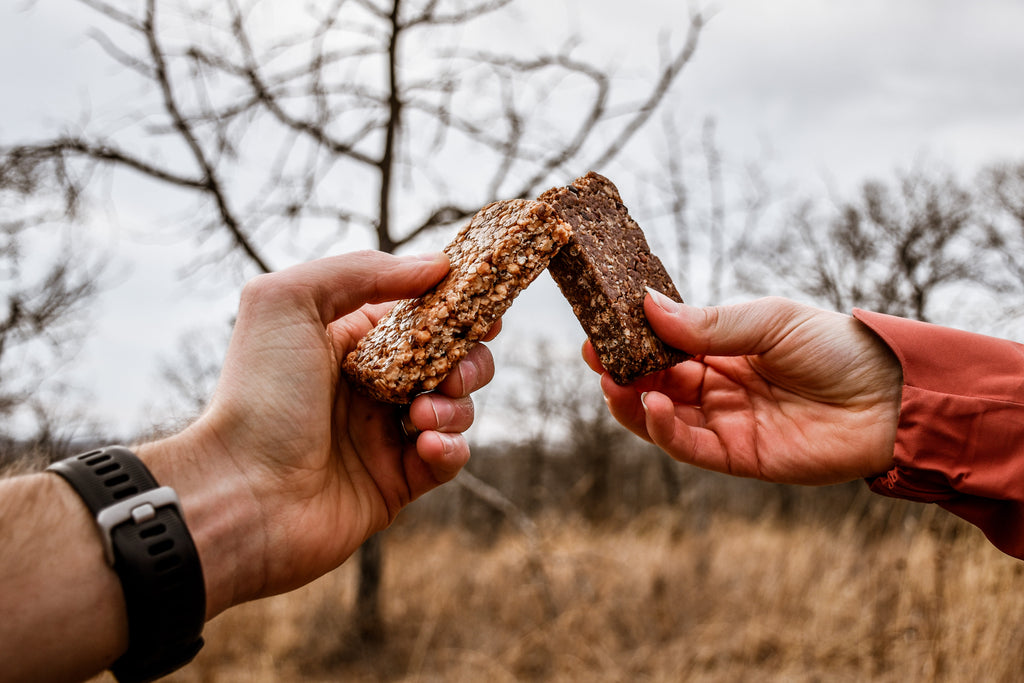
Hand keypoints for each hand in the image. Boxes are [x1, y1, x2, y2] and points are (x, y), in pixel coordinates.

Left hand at [142, 251, 494, 616]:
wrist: (239, 494)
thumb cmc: (257, 394)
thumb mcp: (289, 302)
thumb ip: (361, 270)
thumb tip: (436, 265)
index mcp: (346, 341)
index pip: (418, 315)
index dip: (456, 309)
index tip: (487, 308)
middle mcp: (368, 385)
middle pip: (448, 360)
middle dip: (468, 359)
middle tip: (455, 369)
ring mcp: (382, 435)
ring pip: (455, 408)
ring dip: (456, 405)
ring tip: (422, 415)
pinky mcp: (395, 483)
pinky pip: (447, 459)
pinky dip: (450, 448)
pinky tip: (426, 445)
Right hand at [586, 293, 901, 485]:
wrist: (891, 396)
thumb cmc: (837, 347)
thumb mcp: (769, 321)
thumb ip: (709, 323)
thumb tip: (647, 305)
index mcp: (724, 352)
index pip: (664, 348)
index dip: (631, 341)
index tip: (599, 329)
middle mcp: (719, 389)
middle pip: (655, 383)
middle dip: (622, 371)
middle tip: (596, 357)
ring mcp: (726, 424)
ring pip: (663, 417)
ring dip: (633, 402)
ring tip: (615, 383)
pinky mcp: (738, 457)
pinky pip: (690, 447)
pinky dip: (665, 430)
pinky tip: (651, 406)